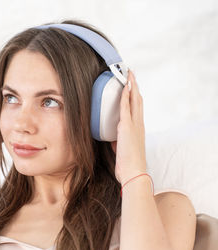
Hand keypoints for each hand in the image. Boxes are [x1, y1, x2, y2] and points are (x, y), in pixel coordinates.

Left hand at [111, 69, 146, 183]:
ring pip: (134, 100)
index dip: (135, 96)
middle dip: (135, 86)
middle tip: (131, 74)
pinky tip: (124, 86)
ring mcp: (134, 125)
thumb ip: (118, 142)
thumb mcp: (122, 150)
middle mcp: (139, 124)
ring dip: (131, 86)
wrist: (134, 173)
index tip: (133, 86)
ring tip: (129, 74)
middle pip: (138, 100)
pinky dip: (125, 96)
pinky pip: (126, 107)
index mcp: (138, 129)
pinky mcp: (127, 127)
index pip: (137, 108)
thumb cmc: (128, 165)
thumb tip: (112, 140)